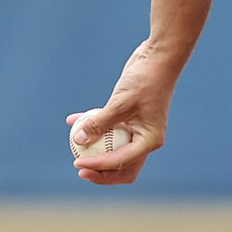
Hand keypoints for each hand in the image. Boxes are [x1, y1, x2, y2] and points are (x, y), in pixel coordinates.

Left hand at [68, 40, 176, 185]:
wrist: (158, 58)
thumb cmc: (145, 80)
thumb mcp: (120, 102)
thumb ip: (99, 123)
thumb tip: (78, 140)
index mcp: (149, 140)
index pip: (121, 162)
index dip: (98, 166)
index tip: (77, 163)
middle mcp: (145, 139)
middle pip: (122, 166)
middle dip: (101, 172)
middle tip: (79, 168)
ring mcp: (138, 129)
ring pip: (114, 150)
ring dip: (96, 153)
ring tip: (75, 152)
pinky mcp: (128, 118)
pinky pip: (109, 129)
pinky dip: (93, 127)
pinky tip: (72, 121)